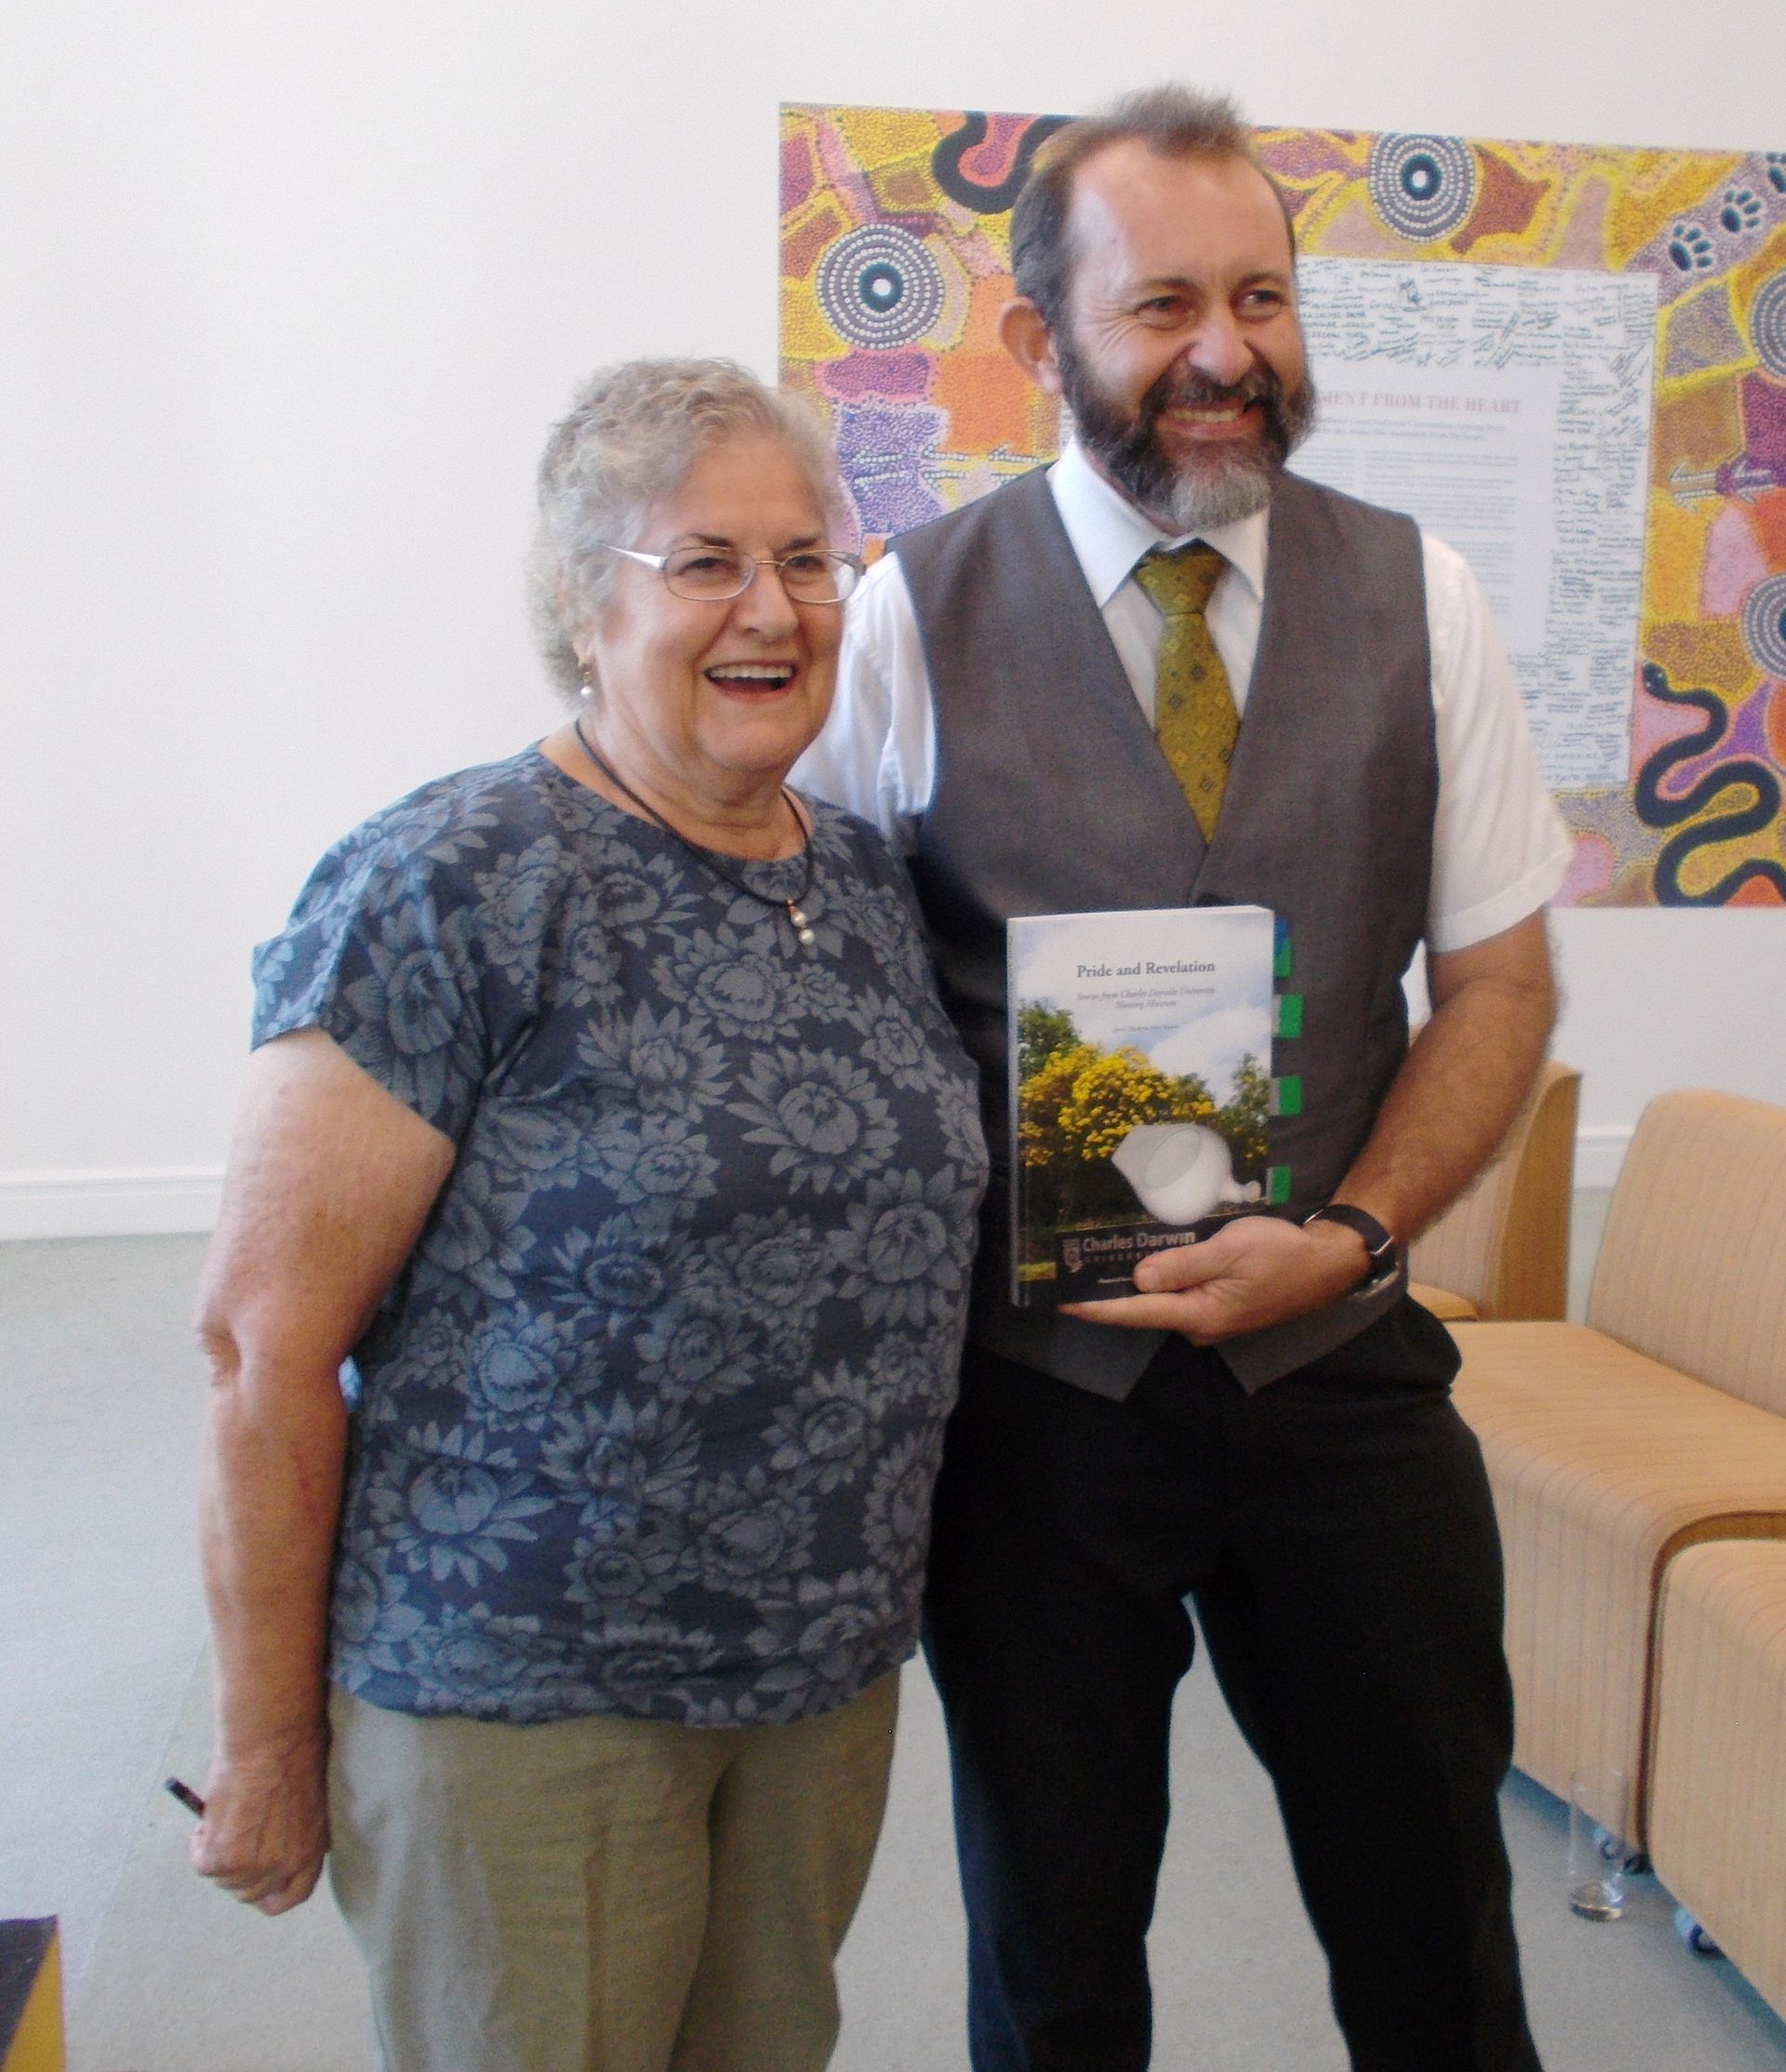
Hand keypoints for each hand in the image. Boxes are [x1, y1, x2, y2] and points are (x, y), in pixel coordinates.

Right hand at [189, 1732, 329, 1914]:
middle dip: (238, 1872)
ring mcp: (252, 1866)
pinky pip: (202, 1865)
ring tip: (224, 1818)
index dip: (271, 1895)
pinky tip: (208, 1819)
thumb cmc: (293, 1755)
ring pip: (224, 1879)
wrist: (270, 1741)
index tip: (256, 1886)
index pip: (292, 1895)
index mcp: (310, 1851)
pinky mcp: (223, 1858)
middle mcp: (283, 1866)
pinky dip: (199, 1844)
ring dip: (218, 1854)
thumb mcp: (310, 1803)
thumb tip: (276, 1844)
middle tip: (230, 1843)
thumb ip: (295, 1833)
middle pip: (251, 1892)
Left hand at [1060, 1213, 1370, 1343]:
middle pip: (1145, 1308)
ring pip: (1164, 1301)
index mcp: (1199, 1315)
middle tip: (1078, 1267)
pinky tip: (1151, 1261)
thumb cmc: (1280, 1253)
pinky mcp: (1221, 1309)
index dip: (1098, 1308)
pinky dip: (1164, 1281)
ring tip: (1104, 1260)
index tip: (1064, 1304)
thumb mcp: (1229, 1250)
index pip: (1137, 1312)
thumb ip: (1182, 1266)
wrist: (1327, 1265)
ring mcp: (1211, 1320)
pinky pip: (1182, 1296)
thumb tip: (1139, 1278)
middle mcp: (1200, 1326)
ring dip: (1139, 1283)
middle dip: (1113, 1291)